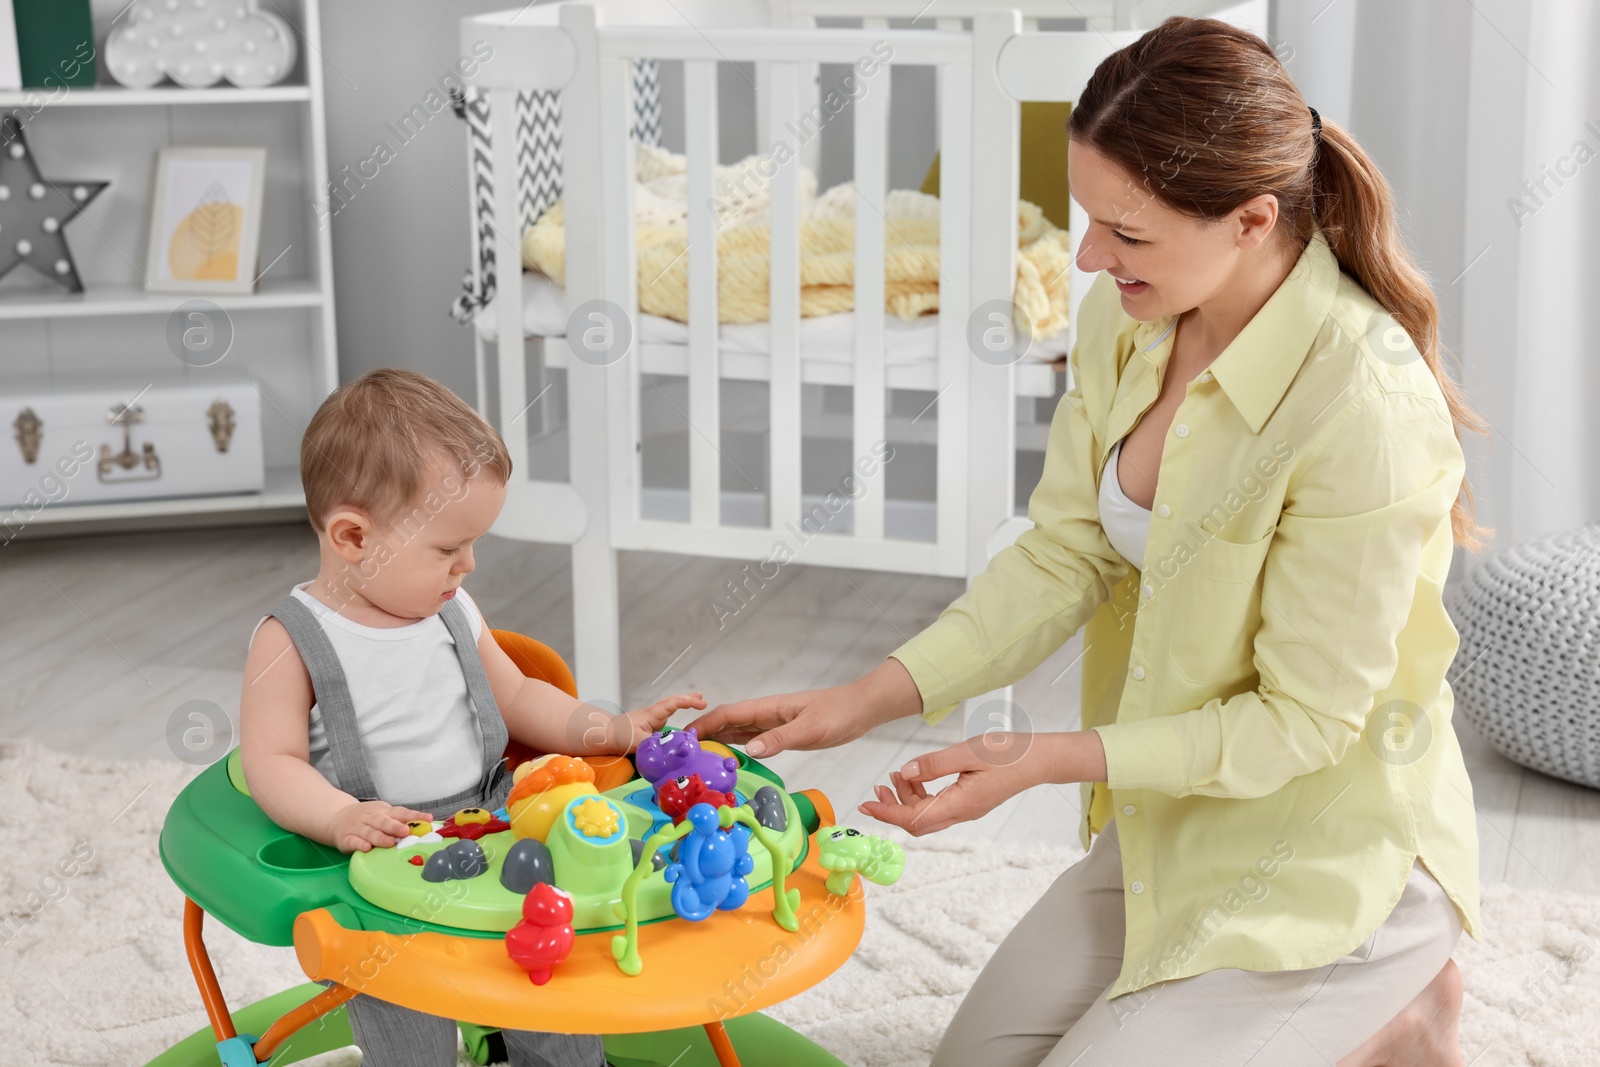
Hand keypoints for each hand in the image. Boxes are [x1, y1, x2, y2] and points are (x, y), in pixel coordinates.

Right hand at [327, 800, 433, 852]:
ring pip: (369, 832)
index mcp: (383, 811)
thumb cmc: (367, 818)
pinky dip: (359, 844)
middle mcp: (371, 818)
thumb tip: (425, 827)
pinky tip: (367, 848)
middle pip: (384, 821)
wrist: (336, 817)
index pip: (400, 812)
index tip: (427, 819)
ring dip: (380, 837)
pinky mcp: (346, 838)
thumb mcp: (384, 814)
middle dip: (396, 827)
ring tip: (390, 843)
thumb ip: (401, 821)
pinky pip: (353, 842)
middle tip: (406, 832)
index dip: (414, 816)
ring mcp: (358, 828)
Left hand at [614, 692, 706, 753]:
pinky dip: (677, 714)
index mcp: (652, 714)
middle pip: (673, 702)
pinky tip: (681, 723)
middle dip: (689, 699)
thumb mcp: (638, 742)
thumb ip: (655, 745)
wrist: (604, 735)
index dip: (687, 702)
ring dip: (684, 704)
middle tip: (703, 698)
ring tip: (699, 702)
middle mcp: (653, 714)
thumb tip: (671, 750)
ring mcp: (651, 719)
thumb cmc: (618, 735)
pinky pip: (667, 717)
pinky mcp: (649, 726)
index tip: (701, 704)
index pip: (672, 703)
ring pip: (670, 708)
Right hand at [686, 659, 922, 757]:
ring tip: (696, 757)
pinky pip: (751, 738)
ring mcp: (772, 723)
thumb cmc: (838, 714)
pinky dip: (735, 746)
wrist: (860, 709)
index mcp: (768, 707)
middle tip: (682, 753)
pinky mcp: (781, 732)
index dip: (704, 723)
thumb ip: (780, 738)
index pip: (728, 713)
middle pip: (726, 721)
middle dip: (703, 733)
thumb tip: (749, 749)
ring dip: (716, 740)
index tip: (683, 738)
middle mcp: (765, 714)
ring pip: (736, 730)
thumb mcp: (810, 729)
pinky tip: (727, 757)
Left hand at [857, 735, 1037, 836]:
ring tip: (897, 775)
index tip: (866, 807)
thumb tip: (905, 771)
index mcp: (960, 804)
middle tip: (878, 788)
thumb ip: (934, 764)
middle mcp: (962, 812)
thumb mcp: (967, 751)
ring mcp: (966, 809)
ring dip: (907, 798)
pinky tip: (916, 775)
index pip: (914, 819)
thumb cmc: (1009, 753)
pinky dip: (921, 793)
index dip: (887, 814)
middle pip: (917, 822)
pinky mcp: (969, 801)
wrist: (1039, 759)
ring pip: (926, 814)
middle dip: (893, 808)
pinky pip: (937, 805)